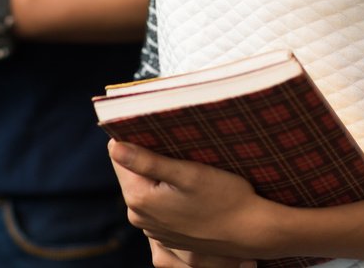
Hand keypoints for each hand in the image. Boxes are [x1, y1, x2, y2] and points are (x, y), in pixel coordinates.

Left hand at [109, 140, 268, 262]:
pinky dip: (169, 193)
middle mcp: (140, 217)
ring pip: (147, 188)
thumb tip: (113, 146)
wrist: (251, 231)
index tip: (154, 128)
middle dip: (149, 157)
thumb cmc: (224, 198)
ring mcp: (153, 228)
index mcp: (139, 199)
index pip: (119, 157)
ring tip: (186, 164)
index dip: (134, 139)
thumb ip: (147, 161)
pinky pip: (159, 204)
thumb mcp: (188, 173)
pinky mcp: (167, 234)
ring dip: (160, 175)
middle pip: (133, 173)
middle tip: (176, 145)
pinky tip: (191, 188)